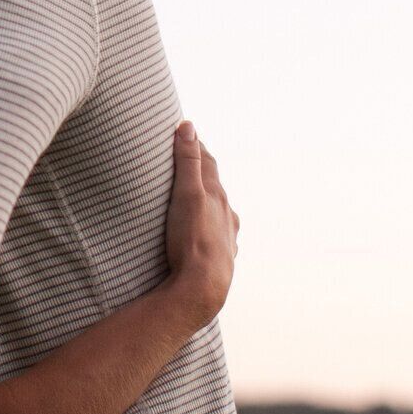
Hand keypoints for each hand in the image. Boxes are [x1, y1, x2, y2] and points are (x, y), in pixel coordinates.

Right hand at [161, 121, 237, 328]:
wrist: (203, 287)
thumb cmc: (193, 239)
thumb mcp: (187, 195)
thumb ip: (188, 161)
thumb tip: (188, 126)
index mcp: (218, 196)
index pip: (208, 163)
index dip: (196, 148)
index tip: (186, 136)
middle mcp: (227, 214)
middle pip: (215, 187)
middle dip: (202, 174)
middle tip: (188, 163)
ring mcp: (226, 237)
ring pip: (219, 213)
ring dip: (208, 203)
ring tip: (196, 200)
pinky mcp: (222, 257)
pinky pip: (216, 236)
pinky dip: (209, 228)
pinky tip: (204, 235)